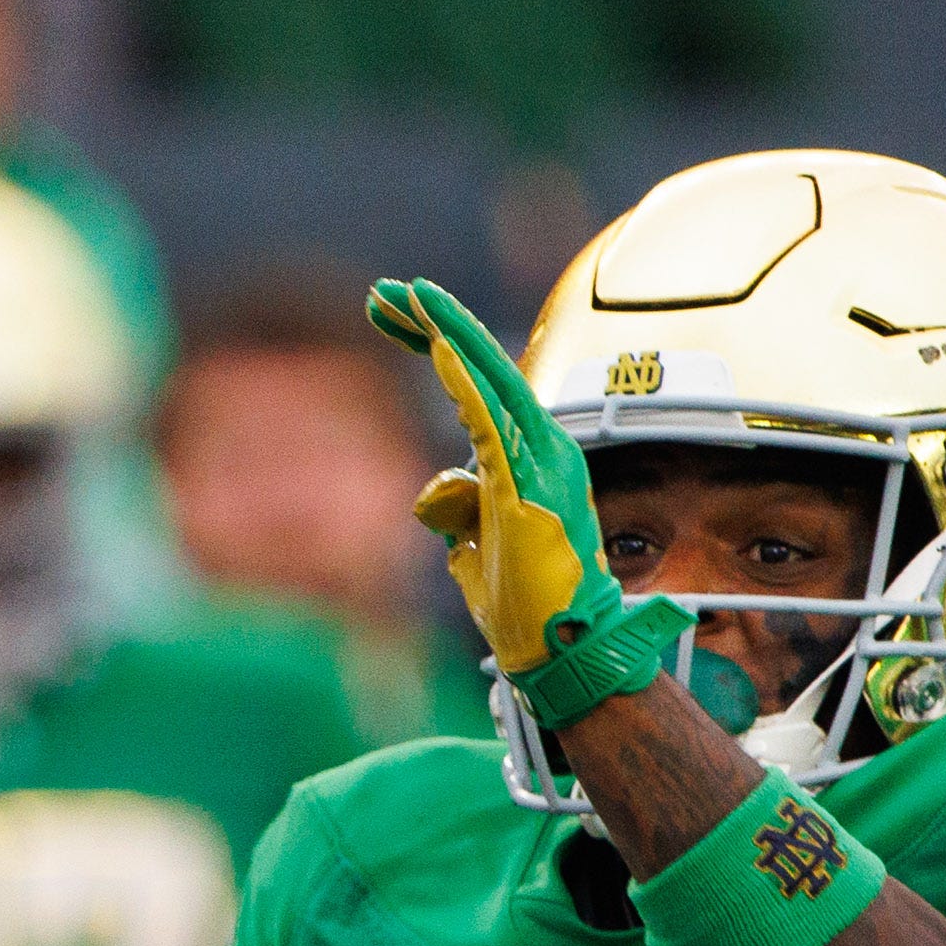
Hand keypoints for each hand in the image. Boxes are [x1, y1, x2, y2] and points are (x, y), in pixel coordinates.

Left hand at [366, 277, 686, 715]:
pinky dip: (464, 381)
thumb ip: (457, 510)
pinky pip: (492, 422)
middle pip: (481, 366)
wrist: (564, 654)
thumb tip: (432, 492)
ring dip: (444, 332)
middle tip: (381, 291)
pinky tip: (434, 345)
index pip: (475, 383)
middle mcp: (542, 448)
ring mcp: (542, 464)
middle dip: (429, 322)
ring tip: (403, 295)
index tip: (389, 315)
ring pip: (489, 378)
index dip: (432, 344)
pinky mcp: (530, 490)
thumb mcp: (471, 549)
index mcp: (527, 459)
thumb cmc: (526, 609)